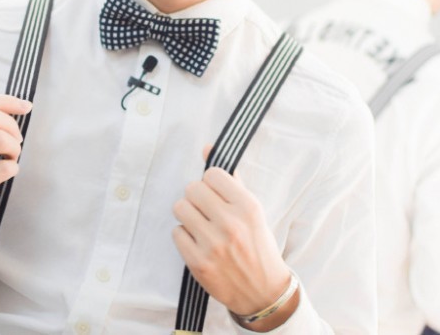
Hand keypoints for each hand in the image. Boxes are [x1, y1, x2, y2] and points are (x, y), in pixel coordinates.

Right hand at [0, 93, 31, 247]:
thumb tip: (17, 105)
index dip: (6, 101)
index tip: (25, 107)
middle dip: (12, 125)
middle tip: (15, 139)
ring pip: (0, 140)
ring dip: (15, 147)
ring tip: (10, 156)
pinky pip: (4, 168)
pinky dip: (13, 167)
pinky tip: (7, 171)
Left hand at [171, 146, 295, 328]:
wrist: (263, 292)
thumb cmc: (258, 246)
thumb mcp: (253, 211)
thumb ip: (230, 180)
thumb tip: (206, 148)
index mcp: (248, 207)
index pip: (212, 174)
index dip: (211, 182)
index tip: (216, 193)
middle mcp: (231, 224)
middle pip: (192, 188)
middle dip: (197, 197)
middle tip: (206, 211)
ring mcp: (213, 245)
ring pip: (180, 208)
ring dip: (188, 215)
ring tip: (200, 225)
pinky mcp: (199, 263)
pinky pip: (176, 233)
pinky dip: (184, 236)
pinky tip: (198, 242)